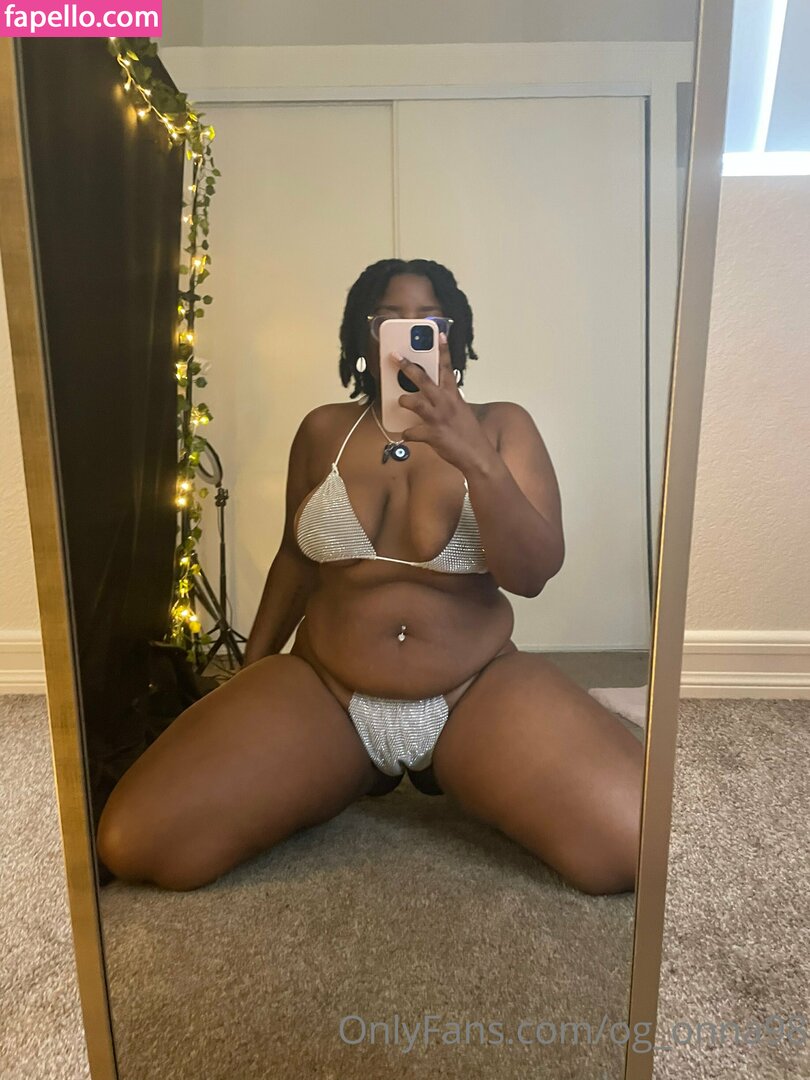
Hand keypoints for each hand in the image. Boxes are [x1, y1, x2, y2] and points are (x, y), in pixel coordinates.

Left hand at [393, 333, 493, 473]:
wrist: (478, 456)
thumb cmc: (469, 435)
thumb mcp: (461, 412)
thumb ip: (448, 402)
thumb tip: (435, 399)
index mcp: (454, 395)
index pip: (447, 368)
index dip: (442, 350)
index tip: (438, 334)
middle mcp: (445, 403)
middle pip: (423, 379)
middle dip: (407, 366)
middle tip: (395, 356)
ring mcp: (438, 418)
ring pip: (413, 402)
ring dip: (404, 401)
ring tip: (400, 402)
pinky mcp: (432, 434)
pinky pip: (410, 432)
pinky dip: (407, 434)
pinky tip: (407, 436)